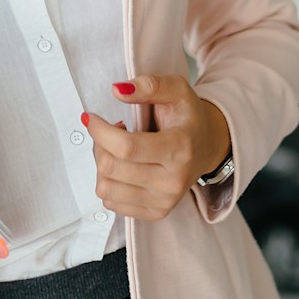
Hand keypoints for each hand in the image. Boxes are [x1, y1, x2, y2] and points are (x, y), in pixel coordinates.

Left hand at [83, 75, 230, 221]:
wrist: (206, 147)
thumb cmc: (188, 117)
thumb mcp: (177, 90)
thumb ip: (150, 85)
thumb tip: (117, 90)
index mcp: (179, 148)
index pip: (126, 147)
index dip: (100, 131)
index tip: (91, 117)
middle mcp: (173, 180)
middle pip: (111, 168)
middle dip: (100, 144)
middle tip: (111, 130)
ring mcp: (164, 201)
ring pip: (106, 188)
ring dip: (102, 164)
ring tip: (118, 150)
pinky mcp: (155, 213)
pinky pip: (111, 203)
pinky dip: (109, 182)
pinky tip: (124, 167)